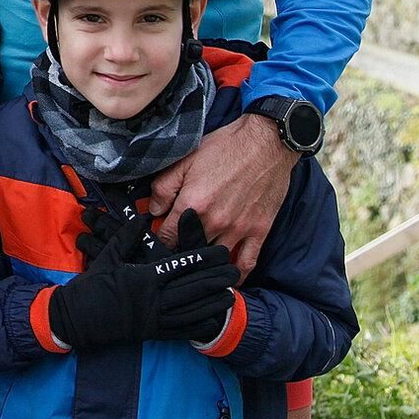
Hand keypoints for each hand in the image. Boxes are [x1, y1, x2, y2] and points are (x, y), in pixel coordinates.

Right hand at [50, 211, 238, 348]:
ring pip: (192, 310)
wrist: (78, 319)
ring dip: (212, 303)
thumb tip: (140, 219)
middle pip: (193, 288)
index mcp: (144, 277)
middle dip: (216, 280)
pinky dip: (198, 325)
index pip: (181, 265)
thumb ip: (126, 237)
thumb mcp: (107, 257)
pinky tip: (212, 320)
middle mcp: (154, 298)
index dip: (203, 259)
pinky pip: (181, 330)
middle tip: (234, 272)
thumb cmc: (91, 287)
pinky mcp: (152, 333)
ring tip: (231, 295)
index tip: (219, 252)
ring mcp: (155, 318)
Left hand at [149, 113, 299, 276]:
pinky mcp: (259, 231)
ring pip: (214, 258)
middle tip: (175, 250)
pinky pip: (246, 262)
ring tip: (195, 262)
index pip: (167, 237)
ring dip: (203, 261)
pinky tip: (226, 276)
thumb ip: (164, 187)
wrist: (266, 142)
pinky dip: (235, 274)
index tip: (156, 241)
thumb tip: (152, 211)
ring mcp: (238, 229)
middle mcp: (215, 222)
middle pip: (189, 249)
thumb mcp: (185, 159)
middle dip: (180, 251)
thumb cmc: (225, 147)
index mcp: (193, 204)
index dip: (159, 240)